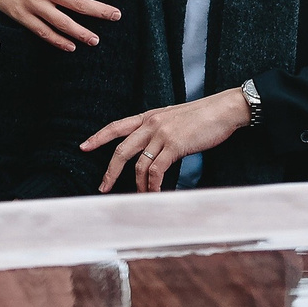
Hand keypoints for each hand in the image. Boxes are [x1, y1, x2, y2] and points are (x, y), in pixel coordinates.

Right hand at [0, 0, 122, 51]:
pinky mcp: (21, 14)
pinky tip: (70, 46)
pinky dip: (57, 40)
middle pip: (78, 3)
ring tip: (96, 39)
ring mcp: (33, 3)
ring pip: (62, 22)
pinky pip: (42, 31)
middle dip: (100, 12)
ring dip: (81, 32)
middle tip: (116, 17)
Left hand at [84, 89, 252, 192]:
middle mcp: (151, 123)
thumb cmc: (203, 116)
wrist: (224, 109)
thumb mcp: (174, 119)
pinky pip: (156, 169)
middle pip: (121, 149)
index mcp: (149, 116)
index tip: (83, 147)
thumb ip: (159, 131)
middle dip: (110, 171)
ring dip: (136, 184)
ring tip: (138, 197)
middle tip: (103, 187)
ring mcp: (162, 133)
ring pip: (138, 163)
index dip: (98, 137)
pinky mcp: (175, 145)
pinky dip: (153, 184)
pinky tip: (155, 192)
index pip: (116, 126)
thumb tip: (151, 150)